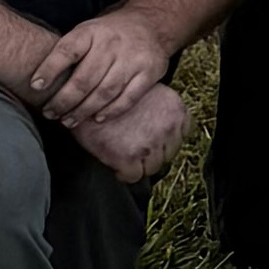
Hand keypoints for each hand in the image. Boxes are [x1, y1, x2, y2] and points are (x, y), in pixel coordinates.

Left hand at [27, 8, 170, 129]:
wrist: (151, 23)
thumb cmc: (108, 35)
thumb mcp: (86, 32)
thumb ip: (66, 54)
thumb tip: (39, 85)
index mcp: (92, 31)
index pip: (67, 51)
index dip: (49, 69)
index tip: (36, 86)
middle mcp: (113, 43)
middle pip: (84, 79)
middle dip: (64, 101)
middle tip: (51, 113)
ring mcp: (133, 58)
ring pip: (105, 92)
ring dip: (84, 111)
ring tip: (69, 120)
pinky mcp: (150, 72)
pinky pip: (128, 98)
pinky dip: (111, 111)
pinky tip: (97, 118)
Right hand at [60, 76, 190, 183]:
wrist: (86, 95)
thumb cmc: (113, 92)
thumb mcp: (149, 93)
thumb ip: (161, 111)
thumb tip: (160, 131)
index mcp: (177, 109)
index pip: (182, 135)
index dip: (165, 139)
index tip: (152, 139)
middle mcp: (169, 127)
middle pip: (168, 154)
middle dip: (153, 153)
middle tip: (135, 148)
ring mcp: (150, 144)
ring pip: (152, 168)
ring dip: (139, 164)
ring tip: (124, 154)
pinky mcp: (129, 158)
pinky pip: (134, 176)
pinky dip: (124, 173)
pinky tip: (115, 162)